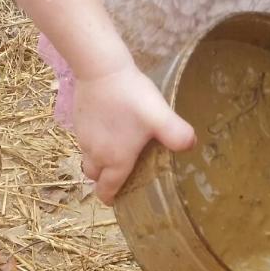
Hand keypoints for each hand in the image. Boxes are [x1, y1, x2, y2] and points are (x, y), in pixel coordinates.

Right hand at [72, 65, 194, 203]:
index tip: (119, 201)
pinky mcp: (78, 121)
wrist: (100, 69)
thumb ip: (178, 135)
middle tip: (121, 173)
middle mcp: (95, 153)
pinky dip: (95, 141)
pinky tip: (110, 127)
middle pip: (94, 176)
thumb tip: (191, 146)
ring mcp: (83, 137)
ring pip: (88, 158)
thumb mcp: (160, 117)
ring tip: (117, 149)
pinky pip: (85, 140)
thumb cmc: (131, 98)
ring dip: (100, 160)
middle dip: (104, 180)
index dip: (112, 198)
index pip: (107, 190)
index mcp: (115, 160)